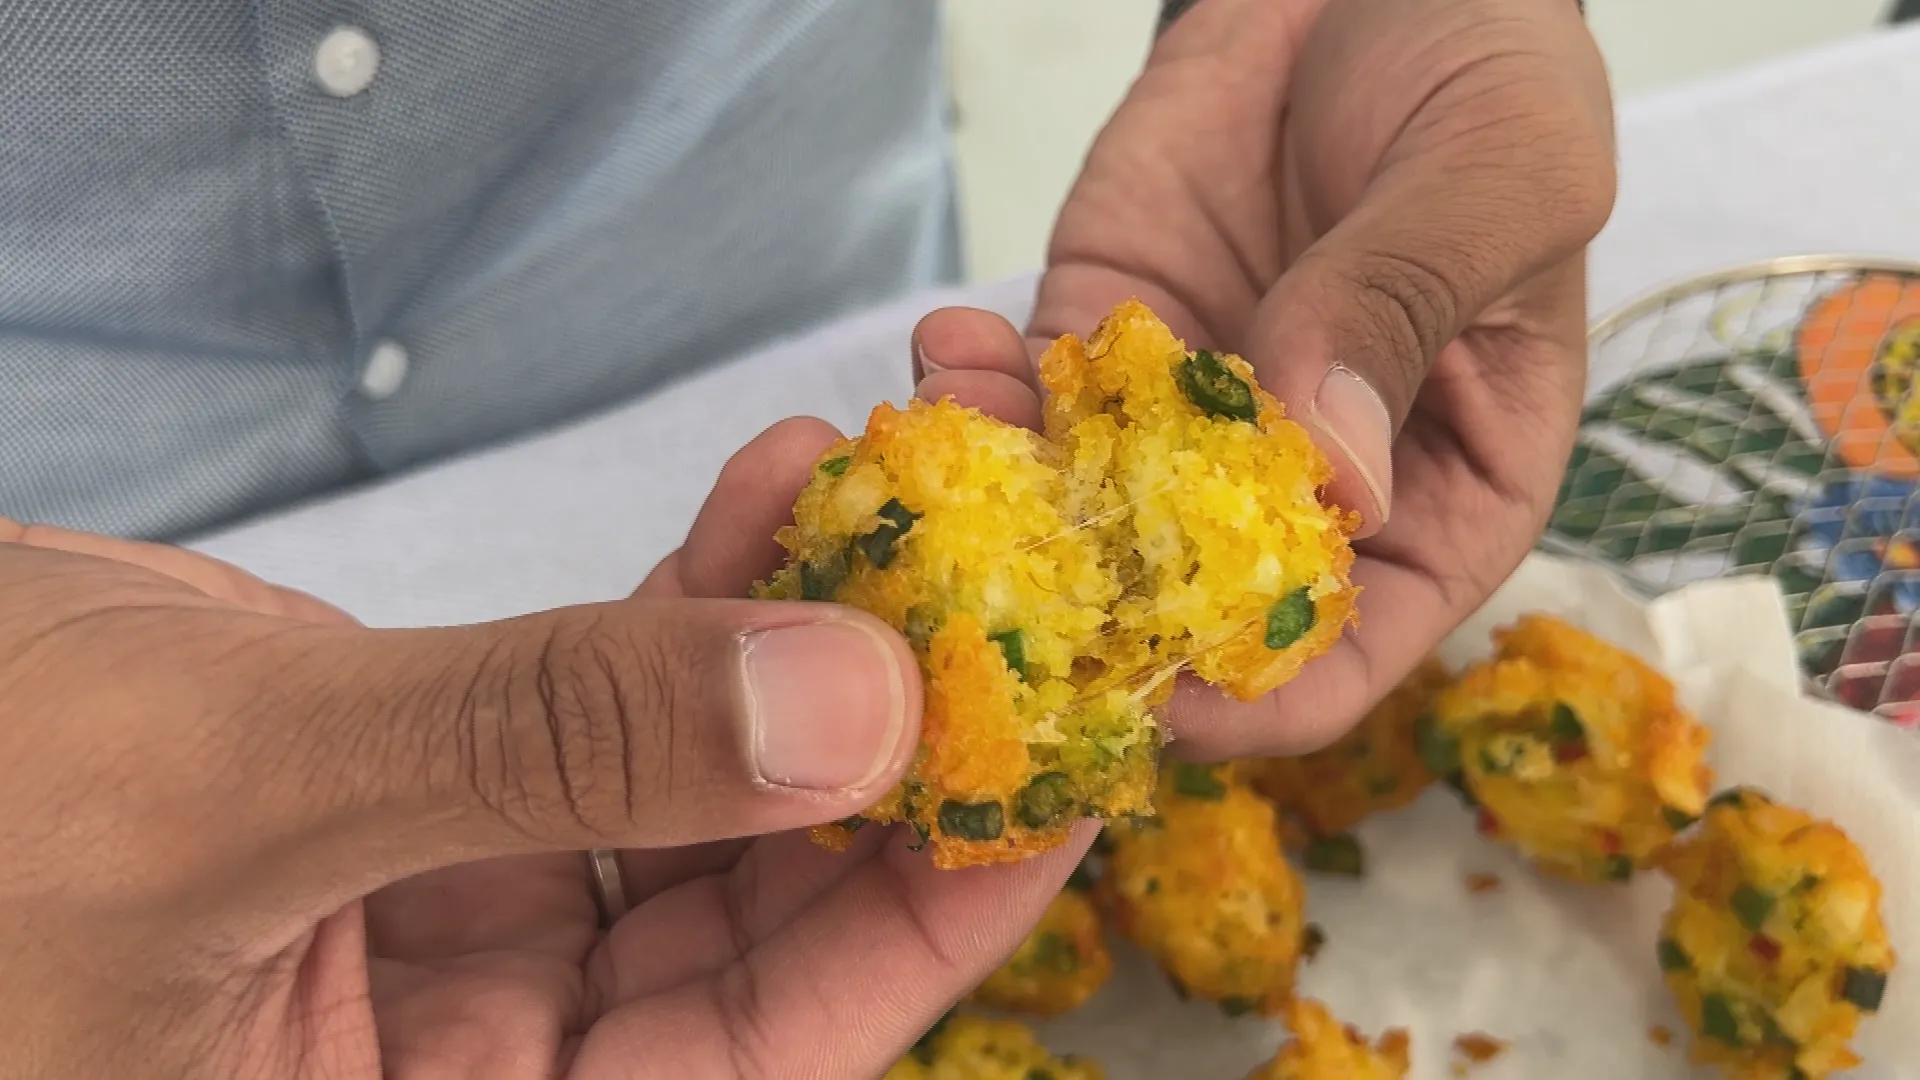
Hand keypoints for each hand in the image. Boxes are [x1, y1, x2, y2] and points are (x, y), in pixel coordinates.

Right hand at [0, 419, 1084, 1077]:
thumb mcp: (237, 789)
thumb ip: (549, 749)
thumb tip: (848, 705)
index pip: (750, 1064)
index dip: (916, 926)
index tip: (1045, 775)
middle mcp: (462, 1077)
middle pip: (750, 936)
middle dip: (872, 759)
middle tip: (987, 604)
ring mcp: (453, 942)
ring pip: (694, 808)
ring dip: (793, 652)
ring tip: (883, 508)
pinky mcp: (436, 820)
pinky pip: (608, 722)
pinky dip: (688, 612)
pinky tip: (768, 501)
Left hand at [916, 0, 1613, 754]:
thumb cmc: (1480, 72)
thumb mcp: (1493, 175)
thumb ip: (1405, 306)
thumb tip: (1330, 471)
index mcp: (1441, 495)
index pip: (1353, 652)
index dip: (1262, 696)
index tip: (1160, 692)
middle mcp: (1300, 489)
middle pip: (1192, 617)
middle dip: (1090, 621)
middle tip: (1002, 591)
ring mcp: (1185, 422)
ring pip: (1083, 524)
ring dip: (1006, 507)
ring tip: (961, 428)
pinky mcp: (1100, 341)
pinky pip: (1025, 408)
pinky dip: (972, 398)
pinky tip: (951, 347)